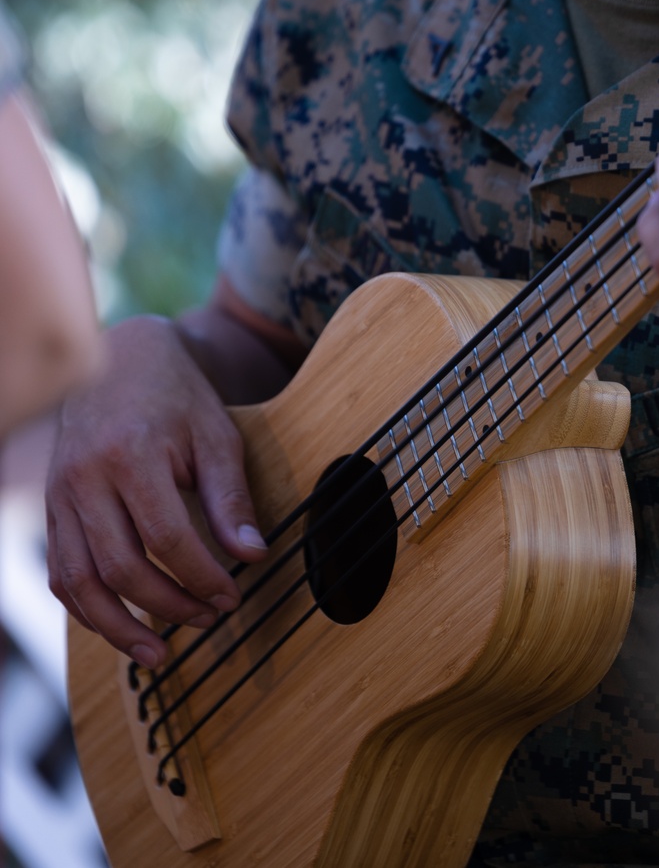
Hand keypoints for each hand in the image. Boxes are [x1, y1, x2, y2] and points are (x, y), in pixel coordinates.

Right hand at [46, 315, 267, 667]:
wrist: (123, 359)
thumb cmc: (176, 396)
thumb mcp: (216, 435)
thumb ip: (230, 497)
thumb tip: (252, 556)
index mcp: (131, 454)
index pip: (167, 539)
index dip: (202, 577)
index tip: (232, 597)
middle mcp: (85, 478)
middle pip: (121, 568)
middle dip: (168, 606)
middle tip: (208, 619)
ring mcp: (60, 495)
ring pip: (79, 582)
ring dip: (119, 627)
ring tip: (158, 654)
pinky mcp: (51, 508)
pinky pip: (61, 573)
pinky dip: (88, 608)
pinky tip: (121, 625)